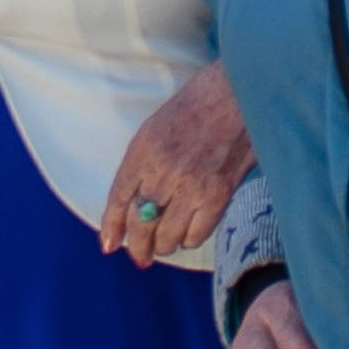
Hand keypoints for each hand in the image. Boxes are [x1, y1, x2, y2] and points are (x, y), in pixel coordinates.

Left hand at [99, 63, 253, 263]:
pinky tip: (188, 234)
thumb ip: (142, 164)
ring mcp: (192, 186)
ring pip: (167, 236)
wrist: (239, 93)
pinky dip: (189, 240)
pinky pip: (197, 235)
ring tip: (165, 244)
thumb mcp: (156, 128)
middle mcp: (164, 171)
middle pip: (141, 224)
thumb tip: (133, 202)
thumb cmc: (197, 105)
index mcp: (144, 150)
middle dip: (137, 246)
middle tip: (140, 255)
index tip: (109, 245)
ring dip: (163, 246)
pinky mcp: (219, 196)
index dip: (112, 226)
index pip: (119, 198)